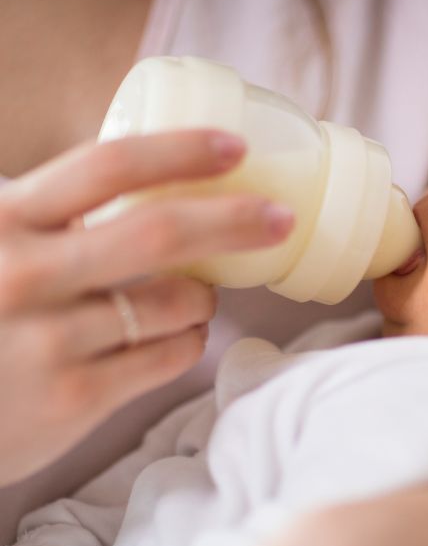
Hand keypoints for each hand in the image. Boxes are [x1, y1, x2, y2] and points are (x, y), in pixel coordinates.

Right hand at [0, 130, 293, 483]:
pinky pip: (170, 357)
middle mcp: (25, 275)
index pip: (107, 166)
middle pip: (160, 233)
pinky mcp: (75, 397)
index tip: (236, 147)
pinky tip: (184, 336)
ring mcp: (51, 340)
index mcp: (5, 220)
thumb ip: (46, 217)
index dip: (181, 151)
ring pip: (177, 303)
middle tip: (281, 218)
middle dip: (235, 220)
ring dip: (206, 297)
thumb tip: (142, 181)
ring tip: (202, 297)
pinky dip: (192, 340)